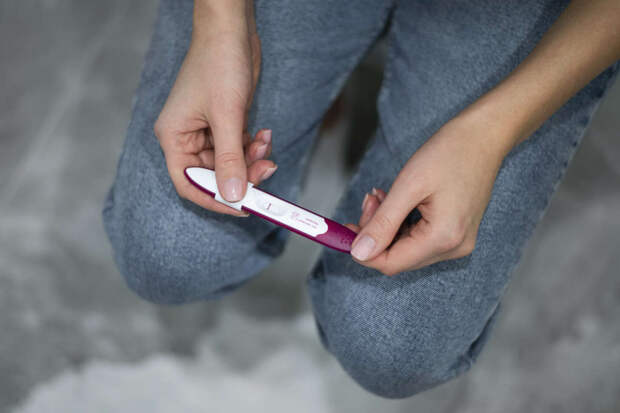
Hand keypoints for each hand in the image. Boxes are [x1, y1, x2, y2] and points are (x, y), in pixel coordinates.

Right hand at [154, 0, 272, 215]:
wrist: (232, 30)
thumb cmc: (219, 64)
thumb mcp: (226, 116)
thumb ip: (230, 159)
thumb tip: (233, 196)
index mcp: (174, 137)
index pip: (189, 183)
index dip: (215, 199)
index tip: (242, 207)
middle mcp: (187, 137)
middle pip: (214, 175)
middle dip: (242, 175)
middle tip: (266, 170)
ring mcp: (207, 131)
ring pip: (231, 162)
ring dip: (252, 159)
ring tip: (264, 142)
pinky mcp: (224, 123)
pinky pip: (239, 147)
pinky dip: (254, 146)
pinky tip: (264, 133)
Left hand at [348, 114, 507, 274]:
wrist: (483, 137)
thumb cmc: (450, 153)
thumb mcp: (408, 185)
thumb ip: (382, 222)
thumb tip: (358, 252)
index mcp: (444, 239)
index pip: (391, 263)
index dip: (363, 251)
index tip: (345, 229)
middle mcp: (453, 248)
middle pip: (397, 257)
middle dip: (375, 233)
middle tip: (368, 200)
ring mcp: (456, 242)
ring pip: (405, 248)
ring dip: (386, 226)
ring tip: (380, 195)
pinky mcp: (455, 233)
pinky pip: (418, 239)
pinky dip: (400, 223)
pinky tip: (394, 201)